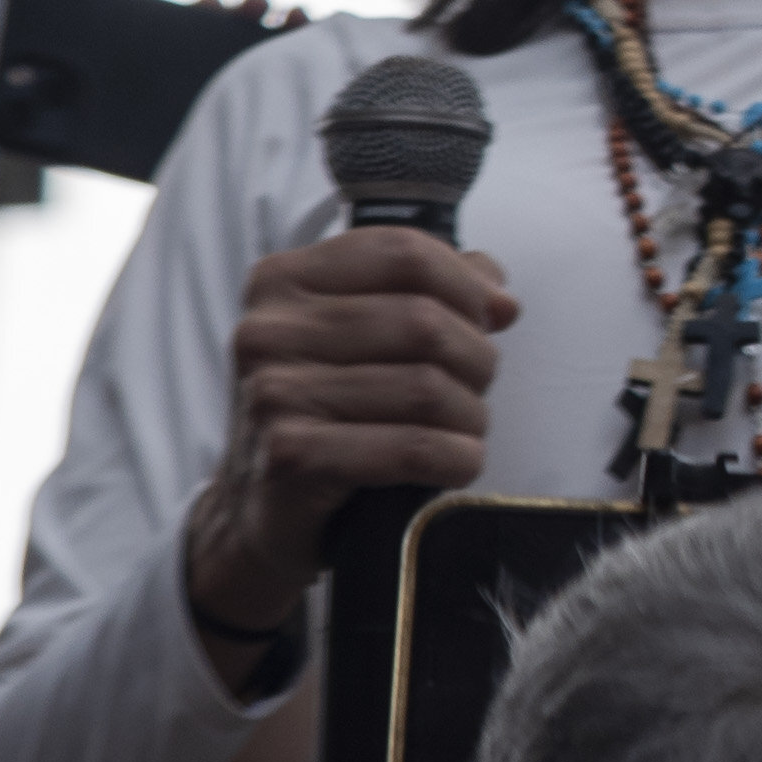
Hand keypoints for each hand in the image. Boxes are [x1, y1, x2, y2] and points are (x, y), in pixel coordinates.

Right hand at [183, 230, 513, 653]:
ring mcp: (272, 392)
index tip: (492, 318)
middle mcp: (268, 330)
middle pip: (424, 320)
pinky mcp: (290, 454)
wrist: (263, 507)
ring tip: (465, 429)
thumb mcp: (363, 336)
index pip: (402, 253)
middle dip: (476, 357)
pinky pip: (412, 447)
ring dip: (471, 414)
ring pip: (427, 386)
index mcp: (282, 281)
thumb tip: (499, 297)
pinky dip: (456, 457)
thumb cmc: (327, 410)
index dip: (466, 285)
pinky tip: (457, 463)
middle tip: (477, 388)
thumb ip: (428, 293)